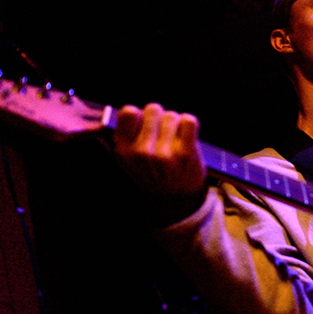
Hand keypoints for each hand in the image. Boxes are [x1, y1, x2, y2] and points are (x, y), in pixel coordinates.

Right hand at [113, 103, 207, 223]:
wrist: (174, 204)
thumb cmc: (152, 177)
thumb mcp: (128, 162)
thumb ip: (127, 137)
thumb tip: (133, 110)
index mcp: (123, 151)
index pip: (128, 112)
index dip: (139, 114)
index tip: (144, 123)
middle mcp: (141, 152)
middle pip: (153, 109)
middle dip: (159, 118)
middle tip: (162, 134)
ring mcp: (163, 153)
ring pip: (172, 116)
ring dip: (175, 124)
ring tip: (174, 139)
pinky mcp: (185, 154)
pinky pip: (188, 121)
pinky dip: (189, 124)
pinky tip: (187, 136)